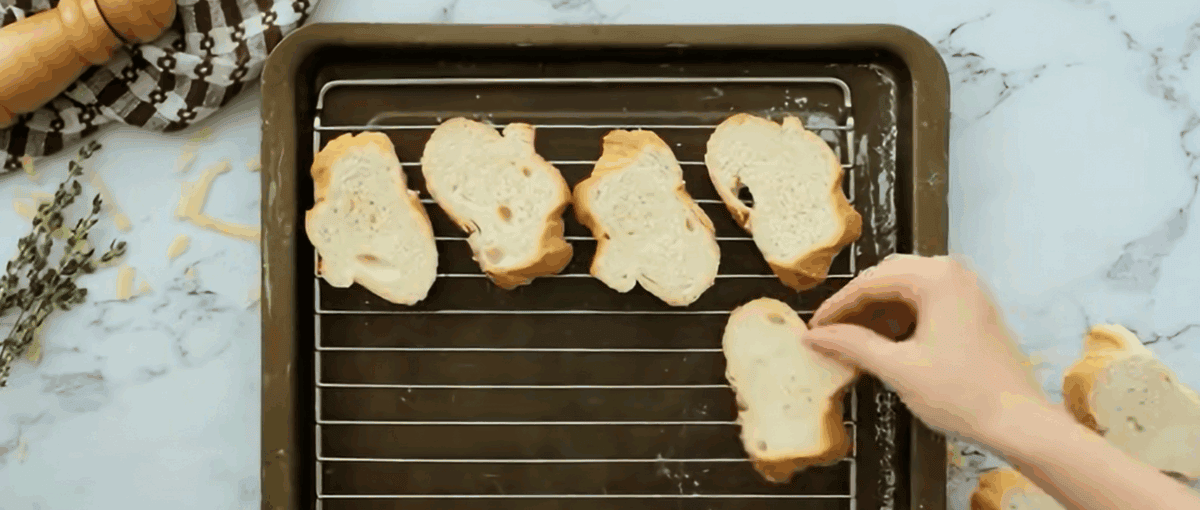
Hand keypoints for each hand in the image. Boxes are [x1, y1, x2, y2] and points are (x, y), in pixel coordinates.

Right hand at [803, 254, 1054, 445]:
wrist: (1019, 422)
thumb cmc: (961, 394)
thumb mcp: (898, 368)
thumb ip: (852, 345)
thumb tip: (814, 336)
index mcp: (935, 277)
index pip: (870, 283)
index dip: (837, 307)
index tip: (814, 329)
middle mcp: (954, 272)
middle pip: (888, 279)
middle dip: (857, 306)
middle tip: (831, 334)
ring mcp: (968, 289)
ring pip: (907, 290)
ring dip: (879, 312)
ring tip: (854, 342)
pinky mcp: (975, 309)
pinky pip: (927, 301)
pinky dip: (902, 318)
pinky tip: (886, 343)